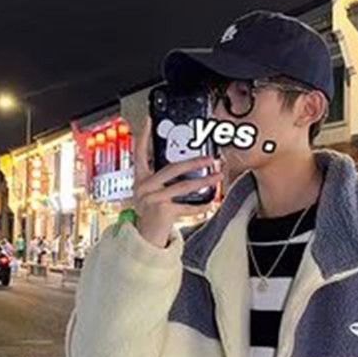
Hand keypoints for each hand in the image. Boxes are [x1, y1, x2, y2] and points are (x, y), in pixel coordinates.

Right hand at [132, 116, 220, 248]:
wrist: (144, 237)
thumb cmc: (150, 213)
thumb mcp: (150, 193)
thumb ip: (161, 180)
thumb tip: (186, 167)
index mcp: (140, 179)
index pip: (139, 153)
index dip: (143, 136)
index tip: (149, 120)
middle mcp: (144, 187)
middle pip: (172, 169)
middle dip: (194, 162)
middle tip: (210, 158)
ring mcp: (153, 199)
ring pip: (183, 186)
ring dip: (204, 182)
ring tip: (218, 177)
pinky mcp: (162, 211)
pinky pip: (187, 206)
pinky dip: (201, 206)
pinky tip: (212, 203)